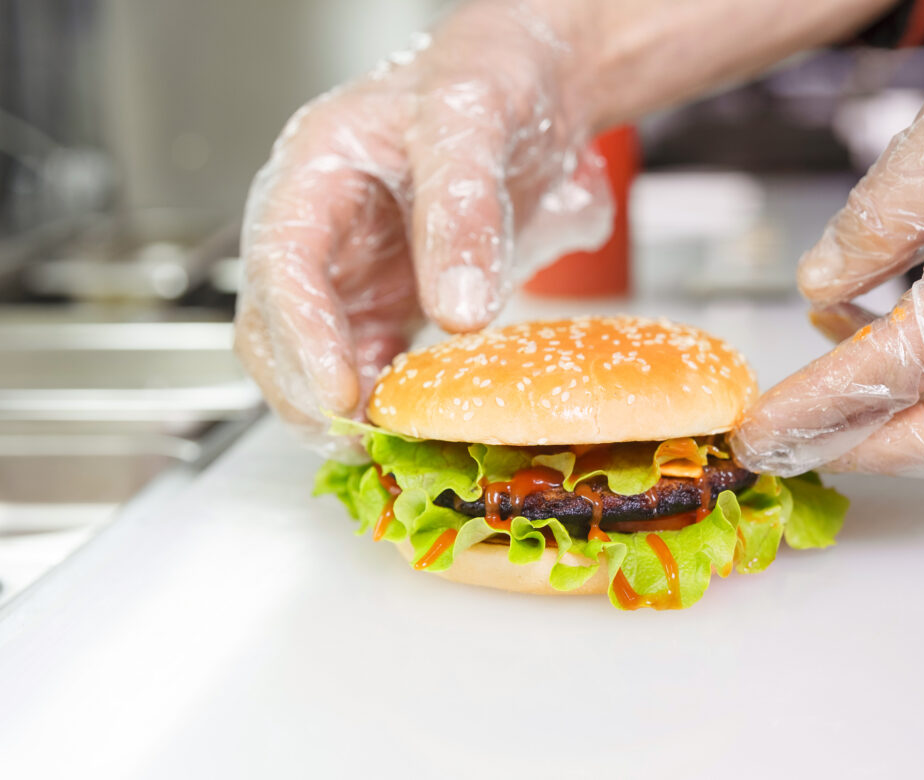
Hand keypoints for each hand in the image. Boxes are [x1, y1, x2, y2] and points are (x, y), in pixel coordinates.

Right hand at [233, 1, 612, 448]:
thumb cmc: (485, 85)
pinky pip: (364, 366)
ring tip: (386, 448)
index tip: (340, 390)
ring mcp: (346, 276)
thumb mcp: (473, 126)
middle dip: (306, 390)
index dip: (302, 335)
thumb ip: (463, 213)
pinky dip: (378, 403)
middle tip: (361, 442)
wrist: (522, 92)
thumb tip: (459, 312)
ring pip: (308, 359)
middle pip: (274, 327)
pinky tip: (410, 425)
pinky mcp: (381, 307)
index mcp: (313, 175)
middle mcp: (315, 233)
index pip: (280, 263)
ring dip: (337, 410)